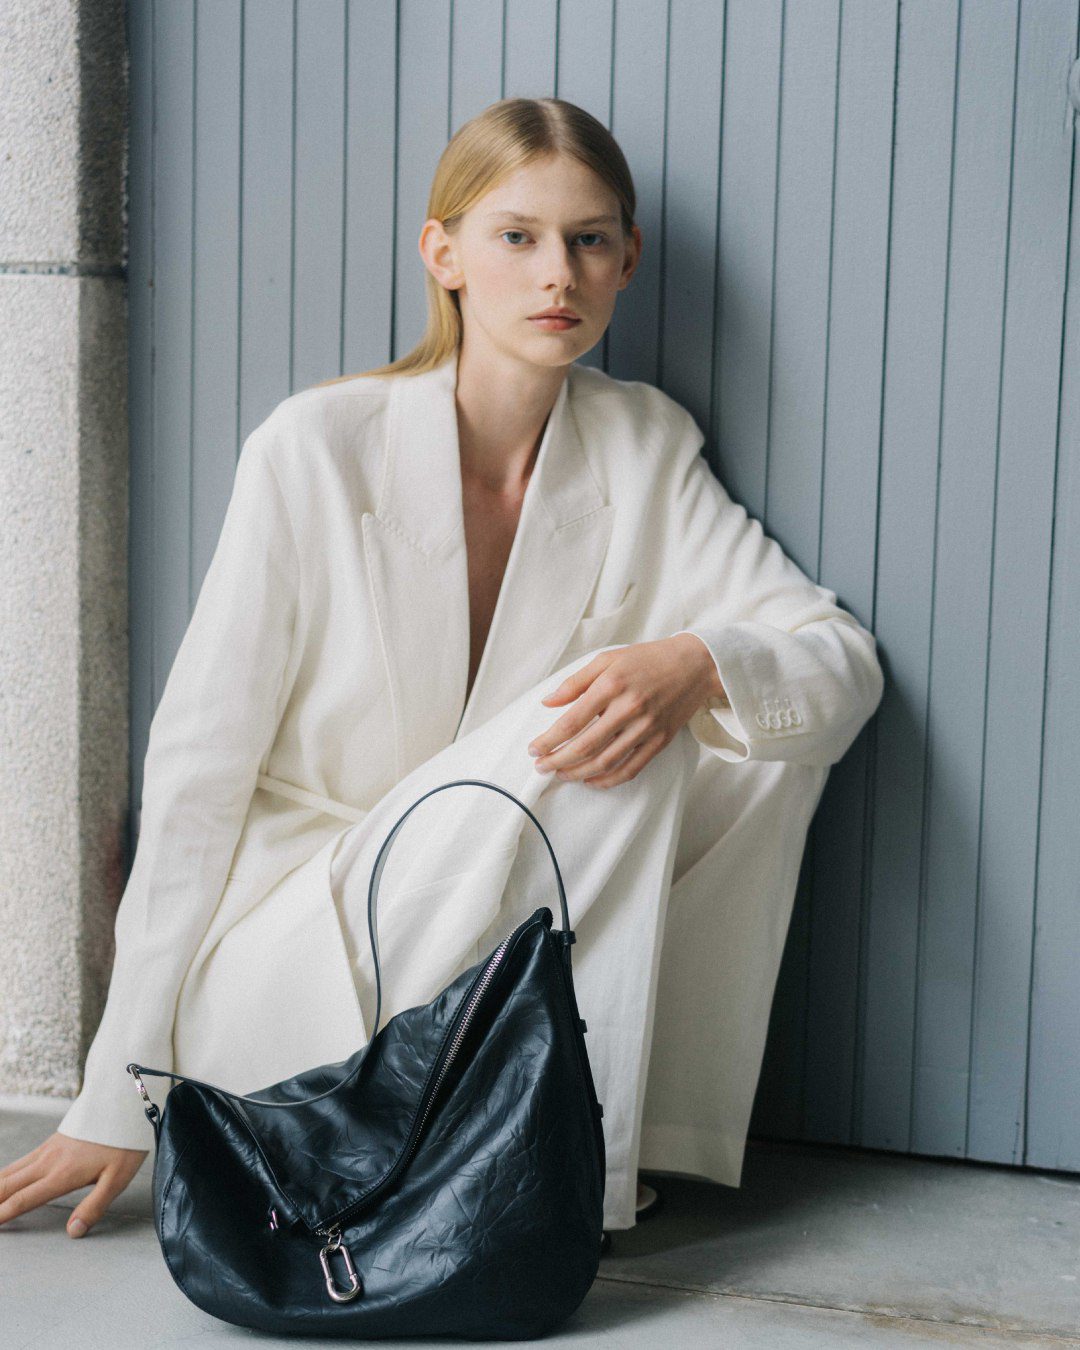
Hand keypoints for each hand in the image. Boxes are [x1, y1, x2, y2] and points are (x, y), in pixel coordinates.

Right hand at [0, 1131, 147, 1236]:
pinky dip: (3, 1175)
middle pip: (7, 1186)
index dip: (1, 1215)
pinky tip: (1, 1182)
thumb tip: (72, 1232)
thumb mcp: (118, 1178)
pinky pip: (19, 1161)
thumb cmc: (124, 1142)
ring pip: (9, 1172)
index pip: (22, 1200)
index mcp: (62, 1175)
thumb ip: (94, 1206)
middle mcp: (48, 1162)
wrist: (124, 1103)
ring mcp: (47, 1150)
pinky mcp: (51, 1142)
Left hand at [527, 633, 723, 787]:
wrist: (694, 665)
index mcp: (612, 685)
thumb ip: (576, 682)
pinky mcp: (660, 741)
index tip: (533, 750)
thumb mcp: (608, 659)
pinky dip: (608, 780)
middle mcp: (629, 708)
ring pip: (606, 762)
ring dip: (578, 773)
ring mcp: (647, 728)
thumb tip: (547, 702)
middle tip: (541, 768)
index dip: (549, 740)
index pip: (572, 721)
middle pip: (585, 746)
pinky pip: (631, 769)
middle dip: (558, 761)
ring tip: (561, 774)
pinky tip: (591, 780)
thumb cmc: (646, 660)